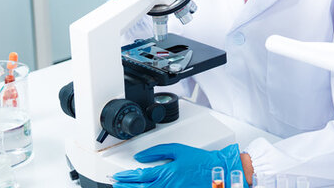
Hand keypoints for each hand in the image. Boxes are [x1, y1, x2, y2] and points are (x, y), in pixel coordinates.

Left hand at [113, 143, 245, 187]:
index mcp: (167, 172)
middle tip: (116, 184)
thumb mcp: (178, 150)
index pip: (141, 176)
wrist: (217, 171)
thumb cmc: (200, 161)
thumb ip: (157, 152)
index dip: (127, 177)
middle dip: (126, 186)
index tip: (118, 176)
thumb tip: (141, 156)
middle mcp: (168, 184)